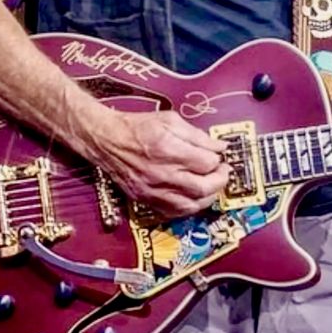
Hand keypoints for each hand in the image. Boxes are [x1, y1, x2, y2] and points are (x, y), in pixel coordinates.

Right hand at [85, 106, 230, 217]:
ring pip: (192, 204)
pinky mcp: (147, 200)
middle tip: (223, 171)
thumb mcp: (170, 120)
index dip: (218, 159)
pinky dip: (190, 206)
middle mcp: (162, 173)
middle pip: (203, 187)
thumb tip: (219, 147)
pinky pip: (175, 212)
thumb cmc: (138, 127)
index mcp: (168, 149)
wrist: (108, 141)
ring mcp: (154, 190)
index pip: (207, 163)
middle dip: (220, 180)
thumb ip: (197, 135)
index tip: (219, 154)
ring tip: (211, 184)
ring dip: (208, 196)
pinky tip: (194, 196)